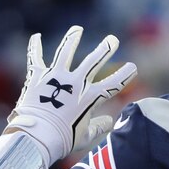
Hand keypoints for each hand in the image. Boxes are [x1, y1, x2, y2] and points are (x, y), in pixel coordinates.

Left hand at [5, 25, 136, 164]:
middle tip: (112, 39)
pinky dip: (35, 47)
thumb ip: (99, 126)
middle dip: (105, 49)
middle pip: (93, 61)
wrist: (37, 136)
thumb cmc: (63, 139)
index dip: (125, 74)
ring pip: (66, 52)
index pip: (114, 83)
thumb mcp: (86, 136)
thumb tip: (109, 122)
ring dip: (73, 39)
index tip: (133, 66)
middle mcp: (75, 83)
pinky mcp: (37, 77)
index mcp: (90, 97)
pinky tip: (37, 37)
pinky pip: (36, 58)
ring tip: (77, 29)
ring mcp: (55, 77)